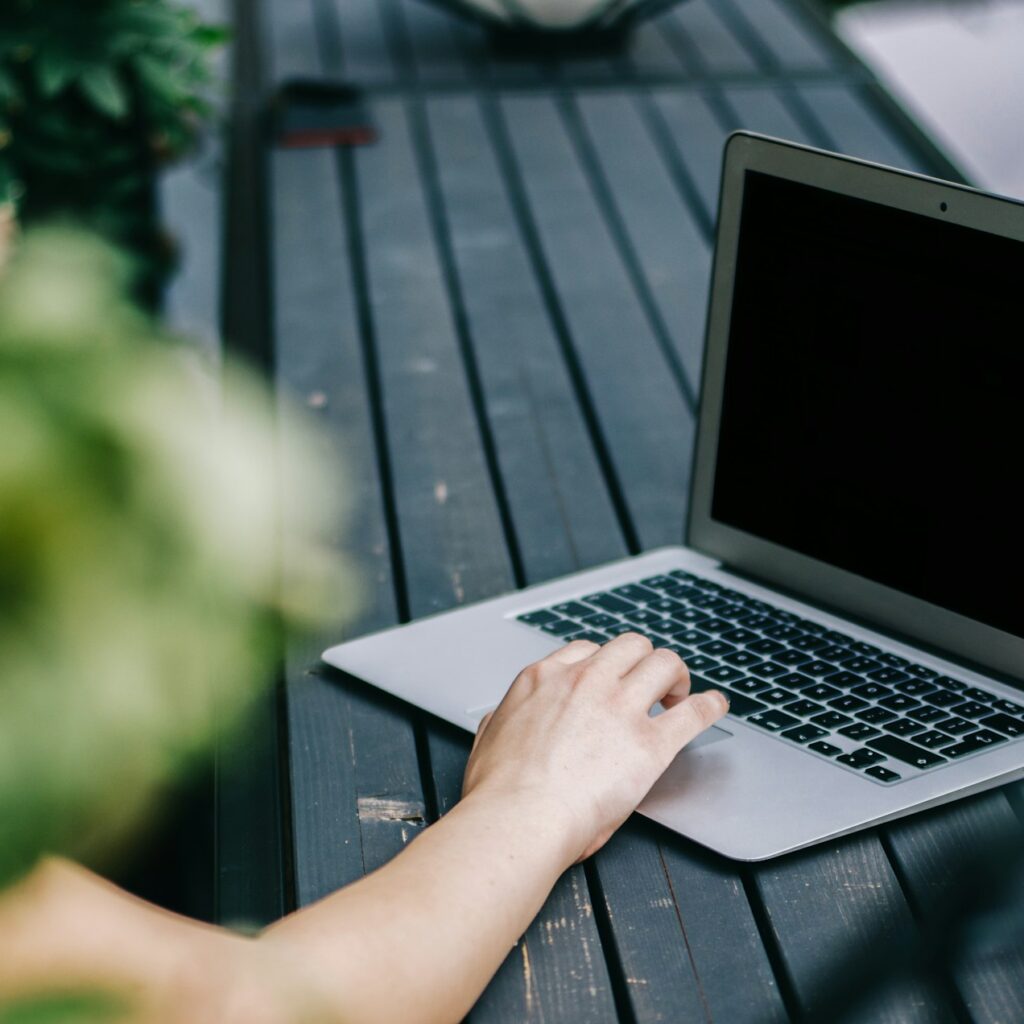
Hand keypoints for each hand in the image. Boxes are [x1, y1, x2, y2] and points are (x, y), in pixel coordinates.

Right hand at [462, 634, 728, 863]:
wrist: (517, 819)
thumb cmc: (497, 791)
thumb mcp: (488, 735)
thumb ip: (504, 717)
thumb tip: (504, 716)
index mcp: (545, 678)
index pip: (588, 651)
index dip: (606, 665)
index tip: (613, 679)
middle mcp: (586, 682)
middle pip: (631, 646)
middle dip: (644, 661)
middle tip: (650, 684)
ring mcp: (620, 709)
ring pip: (664, 664)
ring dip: (676, 676)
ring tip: (680, 694)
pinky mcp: (650, 744)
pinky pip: (694, 713)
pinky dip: (711, 705)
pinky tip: (716, 706)